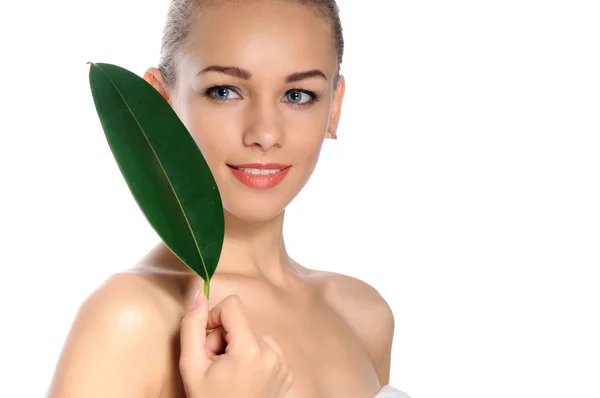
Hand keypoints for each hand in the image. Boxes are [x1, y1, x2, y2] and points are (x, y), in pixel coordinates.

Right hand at [179, 293, 293, 397]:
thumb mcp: (191, 366)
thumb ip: (191, 328)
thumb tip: (199, 296)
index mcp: (250, 349)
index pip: (233, 305)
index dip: (215, 317)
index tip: (207, 338)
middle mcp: (272, 352)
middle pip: (241, 323)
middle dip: (224, 339)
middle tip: (215, 366)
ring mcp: (283, 363)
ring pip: (253, 336)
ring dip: (238, 349)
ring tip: (229, 375)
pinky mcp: (287, 371)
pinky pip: (267, 350)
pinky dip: (253, 359)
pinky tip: (244, 379)